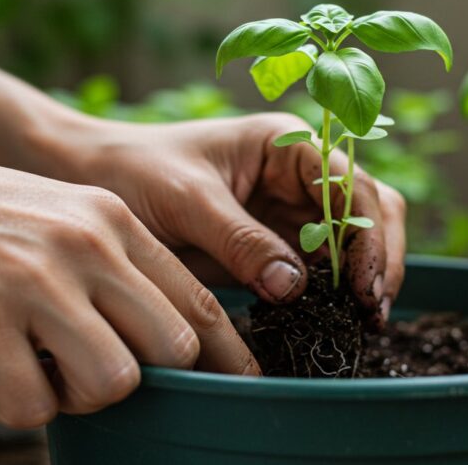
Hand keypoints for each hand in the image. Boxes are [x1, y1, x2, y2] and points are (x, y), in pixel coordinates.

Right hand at [0, 125, 257, 427]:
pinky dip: (13, 407)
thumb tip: (166, 336)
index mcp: (112, 220)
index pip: (199, 300)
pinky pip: (33, 407)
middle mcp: (85, 246)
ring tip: (34, 369)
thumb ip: (115, 266)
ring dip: (76, 395)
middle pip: (172, 347)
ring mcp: (35, 284)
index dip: (224, 354)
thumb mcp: (60, 215)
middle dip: (142, 376)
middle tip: (88, 367)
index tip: (236, 385)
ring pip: (114, 383)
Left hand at [45, 113, 406, 320]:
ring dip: (360, 280)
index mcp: (287, 144)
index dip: (367, 236)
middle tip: (371, 313)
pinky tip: (329, 322)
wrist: (89, 181)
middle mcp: (298, 175)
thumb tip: (294, 286)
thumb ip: (240, 239)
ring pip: (351, 244)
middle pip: (368, 212)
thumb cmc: (132, 169)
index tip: (362, 287)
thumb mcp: (186, 200)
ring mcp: (287, 212)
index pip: (352, 186)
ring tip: (361, 324)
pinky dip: (329, 295)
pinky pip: (315, 271)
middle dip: (377, 259)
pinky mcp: (269, 247)